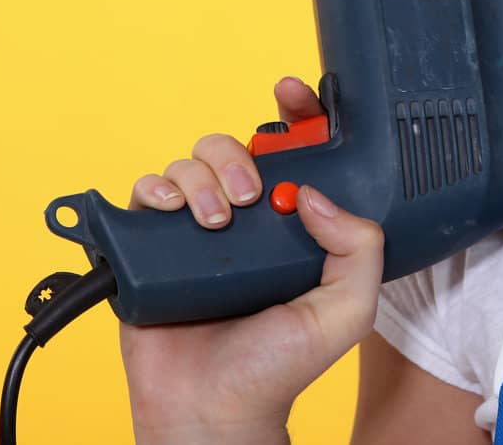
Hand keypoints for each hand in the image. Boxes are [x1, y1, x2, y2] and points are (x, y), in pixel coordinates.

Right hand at [118, 77, 385, 443]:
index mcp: (286, 227)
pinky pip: (144, 194)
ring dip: (198, 179)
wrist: (213, 409)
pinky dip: (154, 190)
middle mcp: (239, 223)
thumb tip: (316, 195)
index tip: (290, 93)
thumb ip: (358, 250)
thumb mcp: (345, 311)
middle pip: (229, 148)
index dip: (292, 117)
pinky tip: (171, 213)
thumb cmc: (277, 368)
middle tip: (246, 198)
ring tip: (213, 223)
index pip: (289, 154)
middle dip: (236, 155)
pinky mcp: (149, 249)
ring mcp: (192, 233)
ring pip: (187, 165)